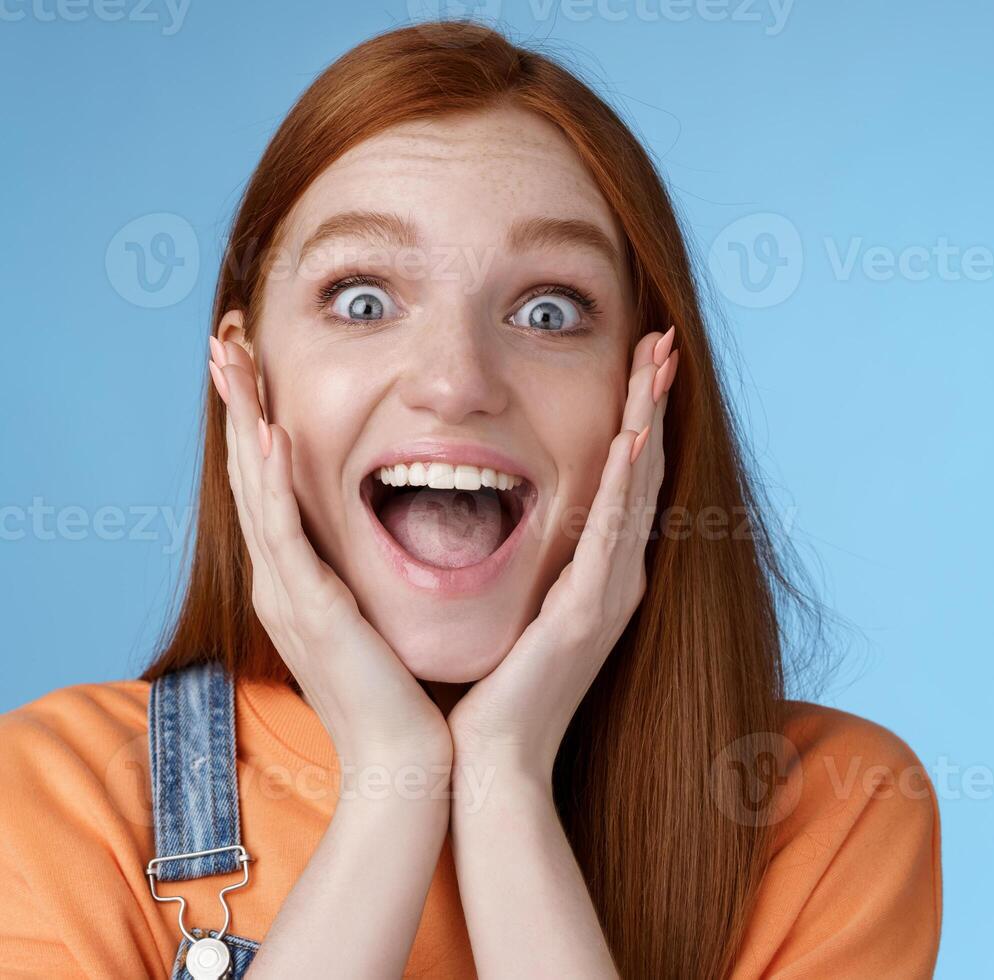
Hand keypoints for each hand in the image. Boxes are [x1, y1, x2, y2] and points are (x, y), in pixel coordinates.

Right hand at [208, 326, 448, 765]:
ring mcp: (289, 593)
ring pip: (255, 491)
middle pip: (251, 479)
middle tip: (222, 345)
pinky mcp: (309, 606)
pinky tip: (264, 434)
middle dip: (238, 409)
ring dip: (242, 423)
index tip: (256, 374)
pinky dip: (269, 478)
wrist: (405, 760)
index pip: (272, 491)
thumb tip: (392, 543)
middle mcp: (283, 583)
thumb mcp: (380, 620)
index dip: (258, 431)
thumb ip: (370, 582)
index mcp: (301, 584)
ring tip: (230, 366)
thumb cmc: (404, 696)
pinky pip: (283, 529)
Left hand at [446, 327, 677, 775]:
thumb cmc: (494, 693)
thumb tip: (510, 519)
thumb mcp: (519, 610)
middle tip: (664, 339)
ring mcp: (610, 593)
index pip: (628, 478)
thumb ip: (531, 567)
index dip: (638, 415)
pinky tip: (634, 441)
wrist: (493, 763)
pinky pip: (612, 534)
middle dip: (653, 400)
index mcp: (601, 574)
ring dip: (648, 421)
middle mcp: (619, 576)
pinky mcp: (588, 611)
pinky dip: (627, 484)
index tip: (640, 360)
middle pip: (646, 469)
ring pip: (638, 488)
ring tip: (657, 366)